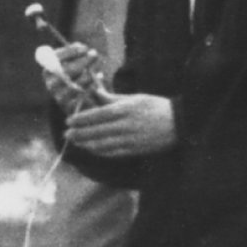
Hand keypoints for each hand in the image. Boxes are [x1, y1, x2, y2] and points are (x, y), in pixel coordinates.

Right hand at [37, 43, 105, 113]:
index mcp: (48, 71)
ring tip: (96, 72)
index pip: (54, 58)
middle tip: (94, 54)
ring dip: (88, 75)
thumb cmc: (81, 79)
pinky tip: (97, 82)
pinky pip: (83, 94)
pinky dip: (92, 86)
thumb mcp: (77, 64)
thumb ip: (76, 55)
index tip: (84, 47)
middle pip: (66, 70)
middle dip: (83, 60)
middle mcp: (50, 84)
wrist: (89, 104)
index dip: (70, 51)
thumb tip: (82, 48)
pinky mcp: (70, 108)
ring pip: (76, 83)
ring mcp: (59, 97)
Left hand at [63, 89, 177, 157]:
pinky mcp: (136, 150)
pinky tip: (92, 149)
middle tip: (66, 134)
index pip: (98, 114)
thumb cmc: (157, 106)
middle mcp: (126, 125)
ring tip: (76, 142)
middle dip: (80, 133)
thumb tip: (95, 93)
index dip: (81, 119)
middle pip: (97, 131)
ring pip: (103, 144)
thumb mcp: (135, 98)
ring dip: (87, 144)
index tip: (69, 120)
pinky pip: (114, 153)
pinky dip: (101, 152)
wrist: (180, 123)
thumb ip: (114, 98)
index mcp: (126, 109)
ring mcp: (131, 139)